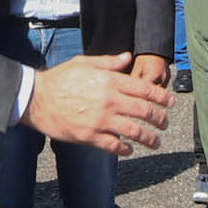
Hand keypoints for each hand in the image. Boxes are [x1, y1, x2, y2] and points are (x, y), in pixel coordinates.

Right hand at [25, 53, 168, 152]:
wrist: (37, 99)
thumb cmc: (60, 79)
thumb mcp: (84, 63)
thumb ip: (109, 62)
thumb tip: (127, 57)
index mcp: (110, 81)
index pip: (145, 89)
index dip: (162, 97)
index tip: (170, 103)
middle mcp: (109, 101)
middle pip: (145, 112)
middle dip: (160, 119)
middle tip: (165, 124)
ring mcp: (101, 120)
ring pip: (135, 132)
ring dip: (150, 138)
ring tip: (155, 142)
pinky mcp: (90, 136)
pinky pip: (115, 146)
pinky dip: (125, 149)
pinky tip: (129, 150)